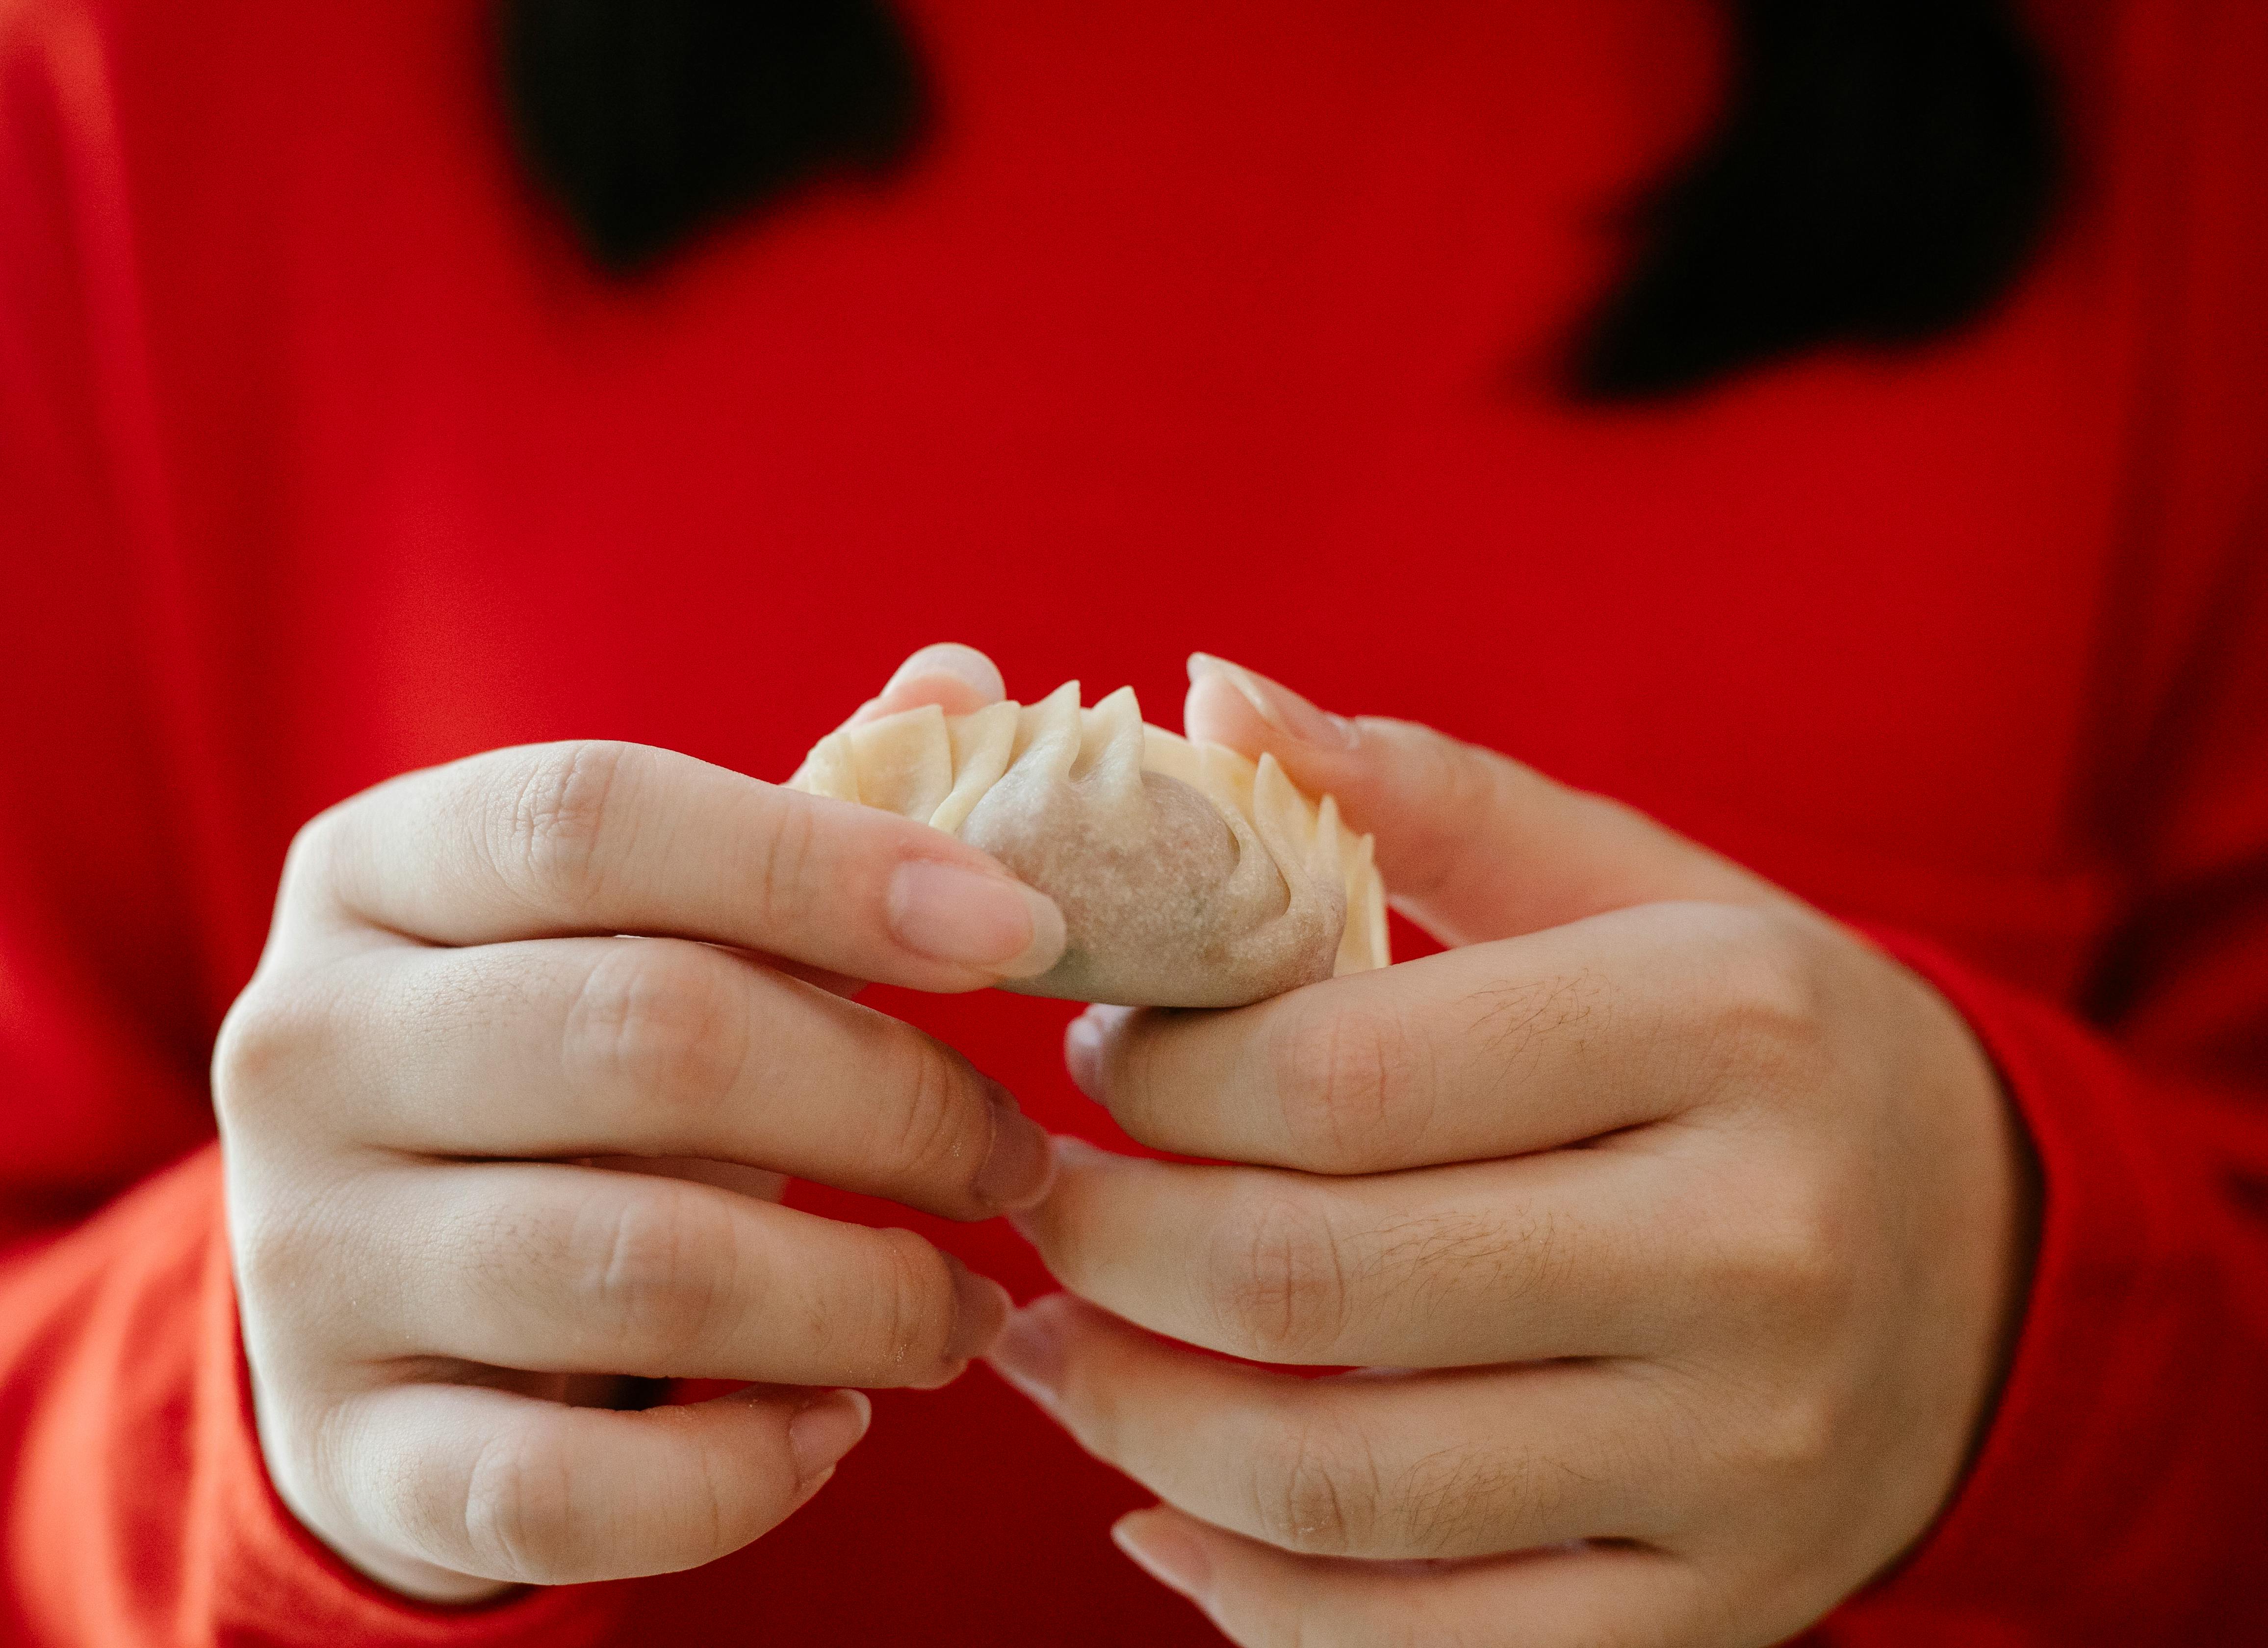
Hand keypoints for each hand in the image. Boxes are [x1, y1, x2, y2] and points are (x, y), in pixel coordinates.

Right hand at [213, 648, 1065, 1600]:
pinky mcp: (352, 1454)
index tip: (1024, 930)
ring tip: (967, 1306)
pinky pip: (574, 1490)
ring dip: (863, 1295)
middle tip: (1017, 1160)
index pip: (597, 815)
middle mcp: (306, 1046)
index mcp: (374, 871)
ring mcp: (306, 1262)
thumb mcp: (651, 925)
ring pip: (639, 1269)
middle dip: (894, 1101)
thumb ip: (799, 814)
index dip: (828, 863)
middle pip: (650, 1034)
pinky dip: (745, 1473)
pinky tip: (835, 1427)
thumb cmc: (573, 1078)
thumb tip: (967, 689)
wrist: (393, 1310)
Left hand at [991, 655, 2036, 1647]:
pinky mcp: (1713, 1611)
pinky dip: (1247, 1596)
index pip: (1340, 1077)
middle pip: (1312, 1283)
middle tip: (1041, 1203)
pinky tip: (1157, 1503)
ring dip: (1131, 1424)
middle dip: (1109, 1248)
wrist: (1988, 1257)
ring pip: (1338, 1490)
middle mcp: (1752, 1252)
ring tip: (1049, 1344)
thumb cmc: (1755, 1039)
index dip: (1158, 1077)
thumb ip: (1419, 794)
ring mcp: (1740, 1459)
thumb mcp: (1632, 882)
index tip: (1100, 1053)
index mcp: (1724, 1027)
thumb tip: (1208, 695)